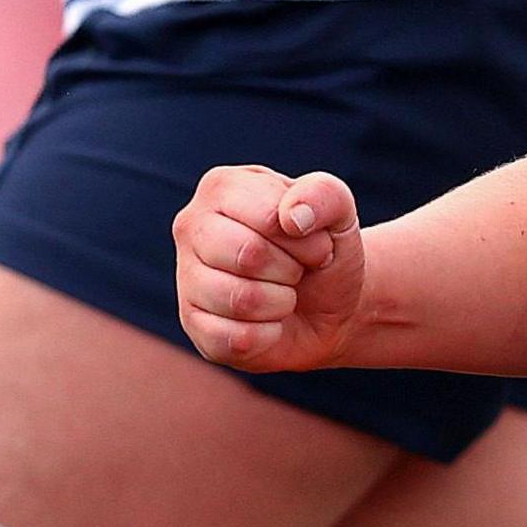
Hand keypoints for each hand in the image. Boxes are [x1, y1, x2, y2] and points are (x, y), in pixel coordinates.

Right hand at [173, 166, 365, 372]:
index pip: (268, 217)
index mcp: (223, 187)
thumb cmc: (325, 251)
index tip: (314, 242)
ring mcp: (187, 277)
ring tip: (283, 292)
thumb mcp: (340, 214)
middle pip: (247, 255)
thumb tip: (292, 217)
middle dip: (292, 269)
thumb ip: (324, 195)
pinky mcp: (193, 324)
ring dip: (282, 302)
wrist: (330, 306)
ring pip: (240, 300)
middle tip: (297, 269)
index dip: (306, 240)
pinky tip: (269, 321)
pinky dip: (269, 334)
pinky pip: (236, 338)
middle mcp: (192, 227)